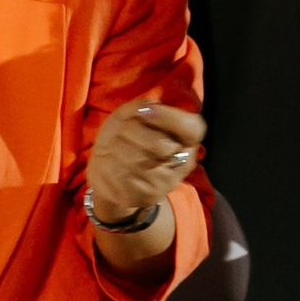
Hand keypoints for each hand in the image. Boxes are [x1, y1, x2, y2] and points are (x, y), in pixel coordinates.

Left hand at [87, 98, 204, 221]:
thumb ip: (137, 107)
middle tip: (122, 133)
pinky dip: (110, 167)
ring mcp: (167, 182)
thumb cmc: (121, 139)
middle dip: (132, 133)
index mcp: (185, 139)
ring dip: (117, 150)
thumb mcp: (125, 117)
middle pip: (159, 144)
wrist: (107, 174)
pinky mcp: (149, 196)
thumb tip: (148, 104)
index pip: (192, 129)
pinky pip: (124, 177)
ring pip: (138, 161)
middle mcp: (183, 161)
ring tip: (114, 150)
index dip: (169, 118)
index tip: (143, 112)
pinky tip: (111, 166)